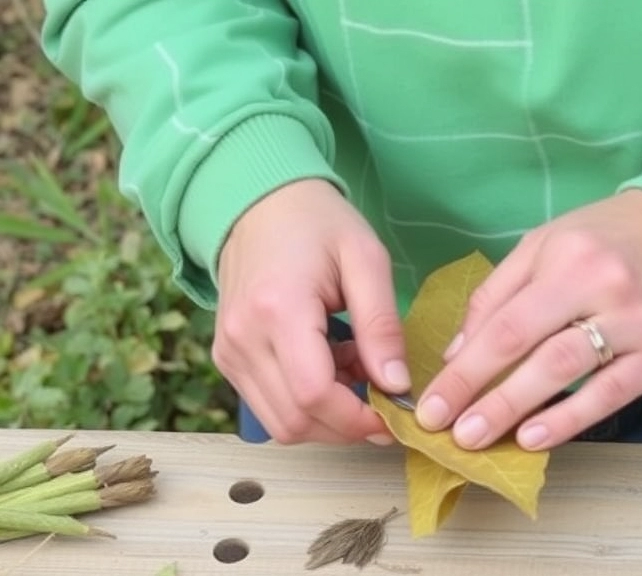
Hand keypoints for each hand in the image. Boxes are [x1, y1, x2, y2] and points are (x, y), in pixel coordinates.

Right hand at [212, 178, 410, 444]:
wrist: (259, 203)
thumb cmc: (318, 223)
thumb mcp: (366, 260)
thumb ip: (382, 325)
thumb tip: (396, 386)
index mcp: (278, 309)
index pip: (313, 395)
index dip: (357, 419)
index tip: (394, 412)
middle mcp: (243, 338)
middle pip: (295, 421)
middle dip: (346, 425)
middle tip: (384, 398)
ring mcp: (229, 351)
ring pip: (280, 424)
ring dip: (326, 416)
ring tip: (356, 372)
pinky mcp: (227, 357)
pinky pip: (268, 405)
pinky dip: (305, 403)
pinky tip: (331, 367)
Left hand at [414, 189, 641, 450]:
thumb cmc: (612, 237)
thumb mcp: (548, 243)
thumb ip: (499, 293)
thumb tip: (458, 351)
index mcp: (569, 259)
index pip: (505, 323)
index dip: (465, 369)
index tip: (432, 404)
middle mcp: (605, 290)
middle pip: (534, 352)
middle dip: (484, 396)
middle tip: (447, 431)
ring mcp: (639, 326)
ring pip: (570, 374)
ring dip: (519, 411)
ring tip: (480, 439)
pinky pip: (612, 394)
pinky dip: (571, 419)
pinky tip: (537, 437)